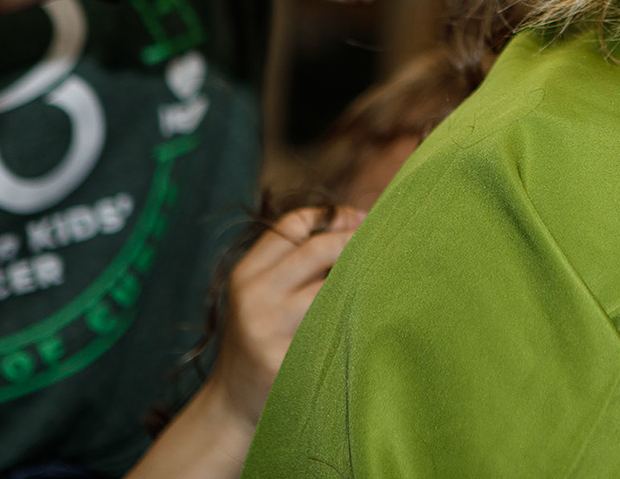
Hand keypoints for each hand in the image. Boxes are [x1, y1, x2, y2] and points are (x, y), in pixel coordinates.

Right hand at [211, 205, 365, 425]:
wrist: (232, 404)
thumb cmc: (260, 338)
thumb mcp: (260, 293)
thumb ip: (294, 261)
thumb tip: (356, 222)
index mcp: (246, 273)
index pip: (293, 224)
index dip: (334, 217)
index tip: (364, 219)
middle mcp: (254, 296)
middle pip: (317, 249)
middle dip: (356, 241)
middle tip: (386, 244)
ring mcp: (269, 330)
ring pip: (332, 288)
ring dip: (363, 280)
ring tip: (387, 277)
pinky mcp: (287, 361)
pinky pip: (336, 328)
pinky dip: (358, 318)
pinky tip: (374, 315)